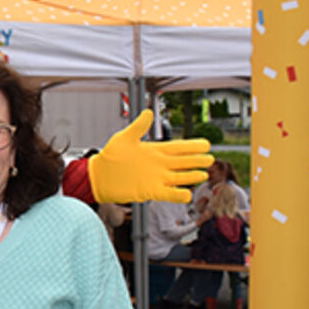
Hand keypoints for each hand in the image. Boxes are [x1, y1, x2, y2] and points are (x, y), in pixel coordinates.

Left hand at [89, 111, 212, 204]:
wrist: (99, 177)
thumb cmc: (110, 157)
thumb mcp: (124, 138)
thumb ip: (138, 127)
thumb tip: (148, 113)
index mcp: (154, 151)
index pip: (177, 147)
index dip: (192, 146)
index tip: (205, 144)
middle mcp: (158, 165)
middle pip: (183, 162)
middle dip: (196, 161)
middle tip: (210, 159)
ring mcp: (156, 178)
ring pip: (179, 178)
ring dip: (191, 177)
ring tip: (204, 175)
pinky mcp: (151, 191)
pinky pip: (169, 194)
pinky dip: (178, 195)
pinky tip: (187, 194)